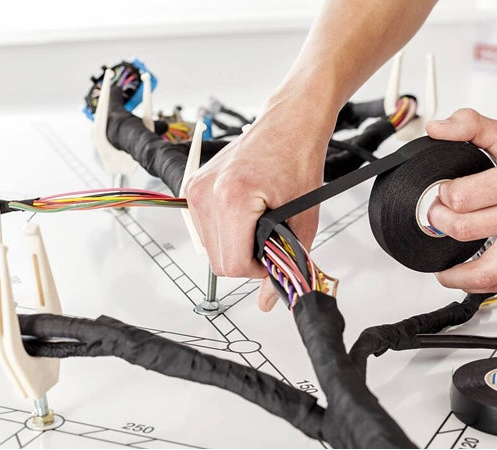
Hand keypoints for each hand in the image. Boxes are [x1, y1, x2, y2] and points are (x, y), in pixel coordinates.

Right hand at [183, 94, 336, 310]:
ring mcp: (196, 188)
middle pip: (217, 261)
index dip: (258, 271)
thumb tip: (268, 300)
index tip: (274, 257)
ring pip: (208, 248)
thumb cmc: (298, 158)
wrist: (289, 123)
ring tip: (258, 222)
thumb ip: (286, 263)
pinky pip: (204, 229)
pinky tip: (245, 214)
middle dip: (246, 260)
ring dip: (234, 246)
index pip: (232, 265)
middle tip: (270, 239)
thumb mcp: (302, 218)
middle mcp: (206, 192)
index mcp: (232, 198)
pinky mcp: (193, 186)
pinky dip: (225, 231)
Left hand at [426, 108, 496, 292]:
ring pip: (482, 271)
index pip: (461, 197)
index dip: (442, 194)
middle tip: (439, 214)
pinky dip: (473, 283)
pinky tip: (460, 275)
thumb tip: (436, 129)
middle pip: (465, 230)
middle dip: (440, 221)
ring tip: (442, 262)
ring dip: (452, 270)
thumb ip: (469, 126)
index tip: (443, 191)